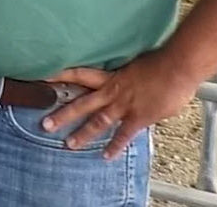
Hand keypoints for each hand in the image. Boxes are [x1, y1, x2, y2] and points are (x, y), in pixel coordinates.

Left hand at [41, 49, 203, 158]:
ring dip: (82, 133)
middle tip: (45, 124)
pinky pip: (123, 135)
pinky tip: (106, 156)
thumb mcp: (134, 63)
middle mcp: (112, 91)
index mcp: (110, 76)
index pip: (78, 74)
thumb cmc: (159, 61)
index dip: (59, 75)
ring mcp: (123, 105)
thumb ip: (124, 74)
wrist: (176, 67)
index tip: (41, 79)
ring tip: (68, 144)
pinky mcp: (138, 117)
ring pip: (97, 121)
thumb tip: (122, 77)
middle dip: (63, 114)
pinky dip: (115, 146)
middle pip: (81, 103)